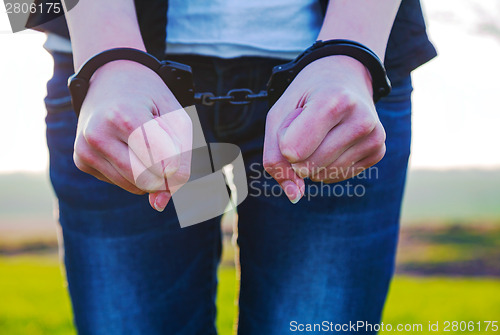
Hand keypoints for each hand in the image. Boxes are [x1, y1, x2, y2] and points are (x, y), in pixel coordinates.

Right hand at [73, 60, 192, 210]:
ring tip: (143, 141)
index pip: (163, 164)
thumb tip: (159, 206)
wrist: (110, 79)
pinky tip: (128, 147)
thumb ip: (180, 162)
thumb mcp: (177, 119)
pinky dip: (135, 172)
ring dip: (150, 172)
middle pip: (149, 180)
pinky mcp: (81, 161)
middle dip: (164, 171)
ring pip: (136, 187)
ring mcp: (85, 149)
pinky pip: (122, 184)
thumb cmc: (151, 99)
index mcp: (124, 116)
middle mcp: (98, 134)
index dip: (177, 162)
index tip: (176, 146)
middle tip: (162, 144)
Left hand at [263, 56, 385, 202]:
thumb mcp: (278, 115)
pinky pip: (337, 177)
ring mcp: (374, 137)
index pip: (292, 151)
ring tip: (322, 131)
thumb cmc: (305, 96)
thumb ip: (275, 157)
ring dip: (311, 161)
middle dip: (296, 153)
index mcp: (334, 100)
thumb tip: (294, 196)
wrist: (344, 77)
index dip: (283, 142)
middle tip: (308, 124)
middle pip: (306, 167)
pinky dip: (325, 165)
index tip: (295, 118)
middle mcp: (361, 119)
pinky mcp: (378, 151)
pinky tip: (333, 141)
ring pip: (322, 175)